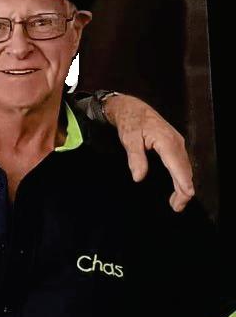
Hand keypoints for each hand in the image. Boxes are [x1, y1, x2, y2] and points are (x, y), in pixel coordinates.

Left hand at [102, 94, 193, 211]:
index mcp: (166, 141)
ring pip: (184, 168)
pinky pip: (181, 164)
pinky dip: (181, 177)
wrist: (132, 108)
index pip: (177, 165)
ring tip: (177, 203)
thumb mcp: (129, 139)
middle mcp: (176, 143)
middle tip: (177, 207)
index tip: (186, 195)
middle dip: (183, 190)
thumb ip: (135, 158)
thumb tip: (138, 177)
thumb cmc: (130, 122)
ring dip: (183, 186)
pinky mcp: (174, 145)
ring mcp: (177, 144)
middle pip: (184, 170)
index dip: (183, 181)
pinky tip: (178, 187)